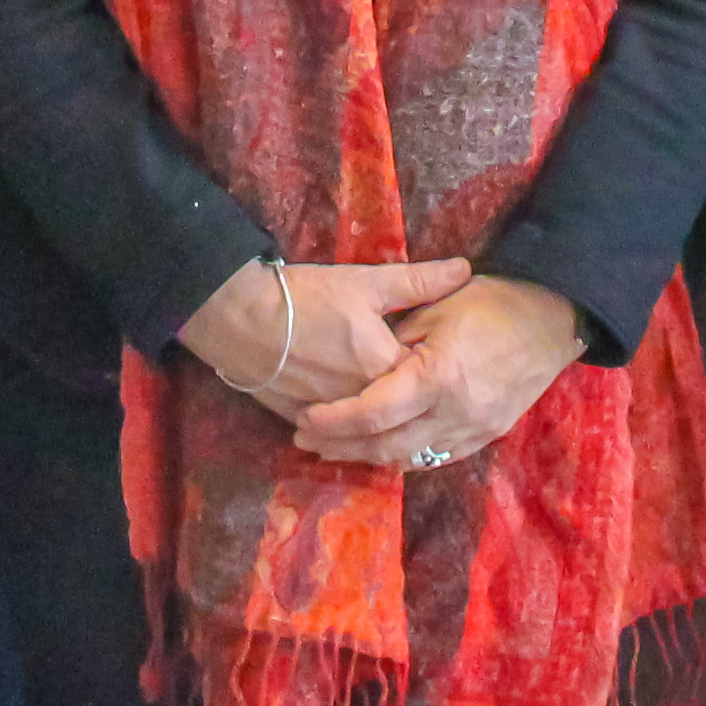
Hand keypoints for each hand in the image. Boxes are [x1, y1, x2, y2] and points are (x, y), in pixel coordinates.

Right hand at [177, 256, 473, 418]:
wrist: (240, 317)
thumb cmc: (307, 296)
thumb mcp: (366, 282)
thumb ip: (419, 281)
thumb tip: (466, 269)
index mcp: (385, 366)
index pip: (426, 380)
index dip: (437, 373)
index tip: (448, 364)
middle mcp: (364, 399)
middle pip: (399, 409)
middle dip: (413, 403)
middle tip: (426, 393)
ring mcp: (333, 416)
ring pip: (368, 429)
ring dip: (381, 423)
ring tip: (396, 415)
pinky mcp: (303, 421)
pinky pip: (335, 435)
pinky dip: (347, 430)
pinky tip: (355, 424)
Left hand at [292, 274, 584, 469]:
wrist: (553, 319)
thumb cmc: (492, 302)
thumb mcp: (437, 308)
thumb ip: (398, 341)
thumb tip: (362, 365)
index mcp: (438, 377)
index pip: (373, 413)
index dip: (334, 420)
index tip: (306, 417)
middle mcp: (455, 413)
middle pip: (385, 446)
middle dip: (341, 445)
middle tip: (307, 437)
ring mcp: (474, 431)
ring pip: (409, 459)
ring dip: (368, 455)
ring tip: (335, 446)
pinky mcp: (486, 436)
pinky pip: (435, 457)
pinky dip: (403, 455)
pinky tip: (381, 447)